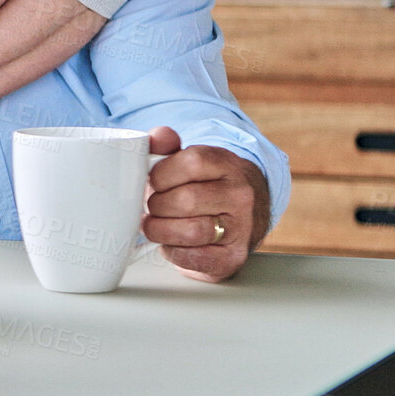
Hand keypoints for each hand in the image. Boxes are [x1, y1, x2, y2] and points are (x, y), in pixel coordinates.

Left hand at [143, 127, 270, 282]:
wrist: (241, 215)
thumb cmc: (204, 187)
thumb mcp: (189, 160)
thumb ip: (167, 146)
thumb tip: (157, 137)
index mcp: (226, 165)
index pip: (190, 163)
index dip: (161, 175)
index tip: (154, 183)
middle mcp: (239, 196)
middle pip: (186, 200)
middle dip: (158, 206)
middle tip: (153, 207)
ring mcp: (241, 228)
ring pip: (190, 231)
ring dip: (162, 231)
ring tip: (156, 226)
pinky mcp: (233, 257)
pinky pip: (194, 258)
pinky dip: (173, 252)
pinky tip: (172, 243)